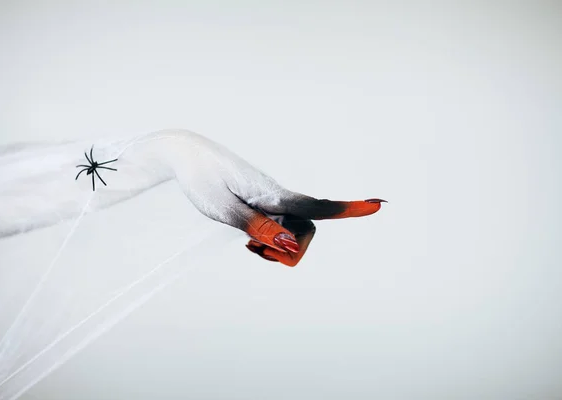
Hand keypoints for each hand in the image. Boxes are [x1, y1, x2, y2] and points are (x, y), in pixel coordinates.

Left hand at [170, 132, 386, 266]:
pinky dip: (269, 236)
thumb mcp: (224, 209)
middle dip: (293, 247)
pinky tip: (249, 236)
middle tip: (255, 251)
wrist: (185, 155)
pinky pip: (277, 222)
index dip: (346, 210)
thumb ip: (258, 227)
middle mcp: (276, 194)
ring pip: (292, 227)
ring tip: (248, 244)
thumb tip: (290, 245)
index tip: (376, 205)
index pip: (315, 206)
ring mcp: (270, 196)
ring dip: (279, 243)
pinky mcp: (261, 200)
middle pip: (306, 226)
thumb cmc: (202, 180)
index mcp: (271, 193)